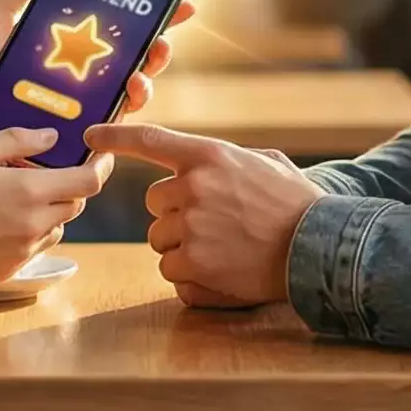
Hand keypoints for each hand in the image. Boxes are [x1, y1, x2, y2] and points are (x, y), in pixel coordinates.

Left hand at [0, 0, 194, 144]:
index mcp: (66, 40)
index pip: (117, 24)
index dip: (151, 11)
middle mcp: (80, 72)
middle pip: (134, 57)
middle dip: (159, 43)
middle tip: (163, 34)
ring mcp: (80, 103)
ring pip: (130, 90)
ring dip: (148, 77)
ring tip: (144, 68)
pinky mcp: (74, 133)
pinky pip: (111, 124)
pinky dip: (126, 110)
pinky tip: (128, 97)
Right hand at [0, 128, 115, 287]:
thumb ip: (18, 141)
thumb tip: (51, 137)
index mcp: (30, 192)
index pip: (87, 182)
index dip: (100, 167)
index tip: (101, 156)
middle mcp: (34, 225)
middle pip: (75, 205)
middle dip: (68, 186)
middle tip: (45, 172)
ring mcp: (22, 252)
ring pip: (56, 228)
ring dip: (49, 211)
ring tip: (17, 197)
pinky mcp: (9, 271)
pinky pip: (34, 249)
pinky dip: (29, 233)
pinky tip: (0, 221)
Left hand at [81, 124, 324, 307]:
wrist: (319, 247)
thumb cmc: (297, 204)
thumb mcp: (266, 162)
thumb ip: (225, 159)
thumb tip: (201, 164)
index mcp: (210, 156)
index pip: (151, 140)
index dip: (116, 136)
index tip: (91, 135)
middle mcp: (194, 187)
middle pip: (154, 203)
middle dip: (176, 214)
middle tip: (214, 224)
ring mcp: (191, 226)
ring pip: (160, 239)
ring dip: (183, 246)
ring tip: (224, 248)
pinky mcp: (193, 263)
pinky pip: (171, 271)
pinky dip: (192, 276)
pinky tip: (223, 270)